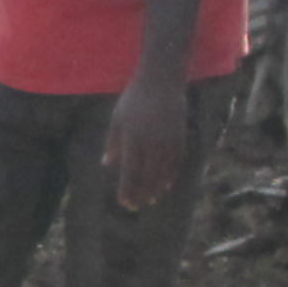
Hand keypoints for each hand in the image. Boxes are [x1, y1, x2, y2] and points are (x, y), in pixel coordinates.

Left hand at [107, 73, 188, 210]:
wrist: (161, 80)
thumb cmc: (134, 100)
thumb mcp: (117, 119)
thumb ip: (112, 144)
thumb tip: (106, 165)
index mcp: (133, 139)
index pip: (130, 172)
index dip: (127, 191)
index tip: (124, 203)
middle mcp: (152, 143)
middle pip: (147, 178)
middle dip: (140, 194)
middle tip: (134, 206)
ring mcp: (168, 141)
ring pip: (163, 174)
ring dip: (155, 190)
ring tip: (149, 200)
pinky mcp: (180, 138)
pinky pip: (176, 164)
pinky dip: (169, 178)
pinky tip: (164, 186)